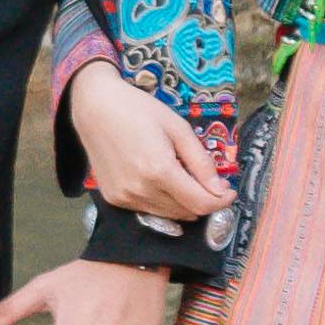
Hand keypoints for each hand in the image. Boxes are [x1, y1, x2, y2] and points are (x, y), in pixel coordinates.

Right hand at [65, 59, 234, 227]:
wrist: (95, 108)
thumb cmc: (138, 110)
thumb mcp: (178, 128)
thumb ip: (201, 162)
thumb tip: (220, 190)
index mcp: (159, 170)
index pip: (201, 203)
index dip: (221, 201)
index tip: (229, 191)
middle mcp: (140, 190)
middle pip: (187, 212)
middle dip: (204, 200)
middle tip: (207, 181)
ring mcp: (125, 198)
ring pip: (169, 216)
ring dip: (184, 203)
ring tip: (183, 178)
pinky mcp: (114, 200)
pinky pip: (149, 211)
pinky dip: (163, 202)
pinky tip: (160, 181)